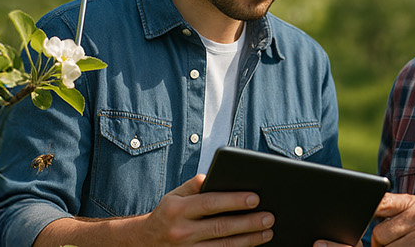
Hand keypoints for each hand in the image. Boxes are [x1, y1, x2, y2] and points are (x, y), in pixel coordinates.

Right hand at [135, 174, 275, 245]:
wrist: (145, 241)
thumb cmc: (167, 214)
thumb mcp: (173, 195)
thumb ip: (193, 185)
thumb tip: (212, 175)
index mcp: (177, 209)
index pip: (210, 203)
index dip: (234, 201)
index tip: (255, 198)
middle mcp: (181, 231)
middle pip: (221, 227)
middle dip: (248, 222)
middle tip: (269, 217)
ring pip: (223, 246)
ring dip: (248, 240)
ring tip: (267, 232)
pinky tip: (251, 245)